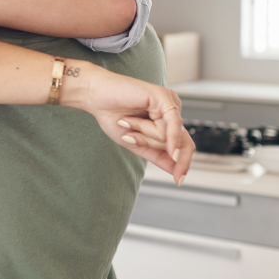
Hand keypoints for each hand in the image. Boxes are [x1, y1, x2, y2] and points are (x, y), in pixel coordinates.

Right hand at [66, 65, 192, 184]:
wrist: (95, 96)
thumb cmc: (112, 115)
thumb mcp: (136, 143)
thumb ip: (156, 155)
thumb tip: (176, 170)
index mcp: (166, 121)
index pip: (184, 145)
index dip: (183, 163)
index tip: (178, 181)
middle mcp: (171, 111)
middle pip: (179, 142)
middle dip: (155, 147)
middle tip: (132, 139)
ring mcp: (169, 103)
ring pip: (170, 136)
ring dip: (144, 134)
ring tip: (126, 119)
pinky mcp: (164, 96)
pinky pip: (171, 124)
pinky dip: (169, 138)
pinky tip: (171, 151)